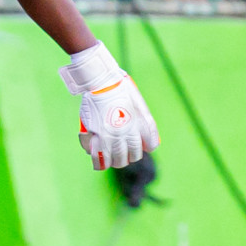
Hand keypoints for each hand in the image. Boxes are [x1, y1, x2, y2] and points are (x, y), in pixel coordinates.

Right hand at [58, 42, 160, 170]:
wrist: (101, 82)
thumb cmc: (120, 89)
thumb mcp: (139, 103)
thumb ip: (145, 121)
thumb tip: (149, 141)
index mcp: (140, 124)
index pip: (149, 144)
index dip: (145, 148)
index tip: (141, 148)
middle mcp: (127, 132)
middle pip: (132, 155)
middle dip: (129, 158)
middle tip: (124, 157)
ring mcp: (111, 135)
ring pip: (116, 159)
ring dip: (115, 162)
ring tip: (112, 161)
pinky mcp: (96, 135)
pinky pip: (99, 156)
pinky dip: (99, 162)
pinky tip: (99, 162)